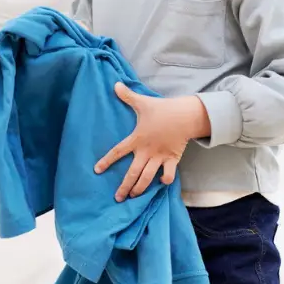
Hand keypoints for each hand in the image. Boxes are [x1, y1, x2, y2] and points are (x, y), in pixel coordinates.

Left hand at [95, 82, 210, 200]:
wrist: (185, 115)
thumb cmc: (162, 109)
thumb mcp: (142, 102)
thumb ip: (127, 96)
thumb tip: (115, 84)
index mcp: (137, 139)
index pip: (118, 151)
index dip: (107, 161)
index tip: (97, 170)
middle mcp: (147, 151)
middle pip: (133, 173)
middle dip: (124, 187)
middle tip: (118, 198)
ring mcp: (160, 157)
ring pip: (148, 177)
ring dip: (140, 188)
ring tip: (133, 197)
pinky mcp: (172, 159)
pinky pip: (168, 174)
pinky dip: (165, 180)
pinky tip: (160, 183)